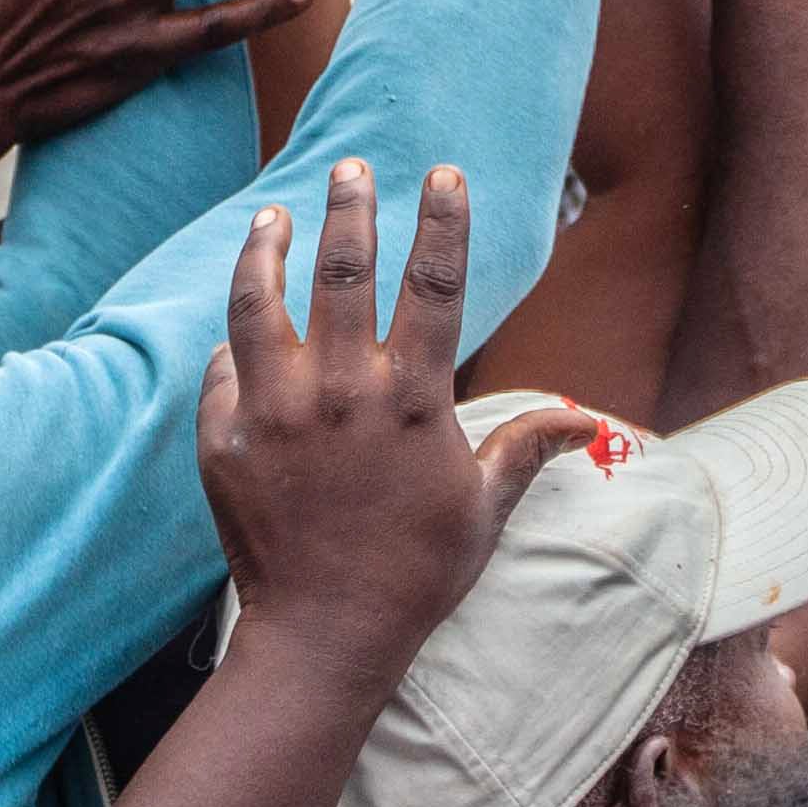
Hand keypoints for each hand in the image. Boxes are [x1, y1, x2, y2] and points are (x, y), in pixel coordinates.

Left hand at [199, 157, 606, 668]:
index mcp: (411, 402)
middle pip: (343, 272)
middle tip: (351, 167)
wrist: (324, 638)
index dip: (442, 221)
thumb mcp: (483, 510)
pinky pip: (221, 371)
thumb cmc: (416, 575)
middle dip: (350, 209)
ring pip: (260, 304)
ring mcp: (275, 414)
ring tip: (272, 218)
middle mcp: (340, 395)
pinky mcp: (225, 442)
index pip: (434, 284)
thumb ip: (525, 449)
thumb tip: (586, 420)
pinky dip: (232, 343)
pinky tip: (242, 323)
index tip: (443, 173)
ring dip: (267, 251)